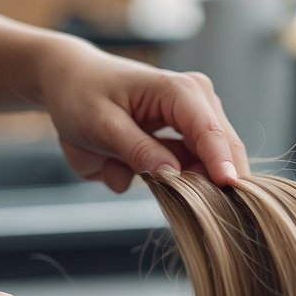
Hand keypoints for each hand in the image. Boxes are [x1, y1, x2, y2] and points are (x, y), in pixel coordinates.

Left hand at [35, 39, 250, 192]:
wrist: (67, 85)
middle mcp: (195, 104)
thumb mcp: (100, 123)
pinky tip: (118, 167)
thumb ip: (136, 149)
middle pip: (222, 152)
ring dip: (179, 185)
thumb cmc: (81, 94)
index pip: (211, 132)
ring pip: (205, 168)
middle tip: (194, 210)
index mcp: (180, 90)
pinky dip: (160, 183)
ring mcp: (189, 125)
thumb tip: (170, 173)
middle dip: (212, 182)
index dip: (221, 164)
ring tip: (133, 175)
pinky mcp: (178, 144)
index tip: (228, 191)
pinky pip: (184, 174)